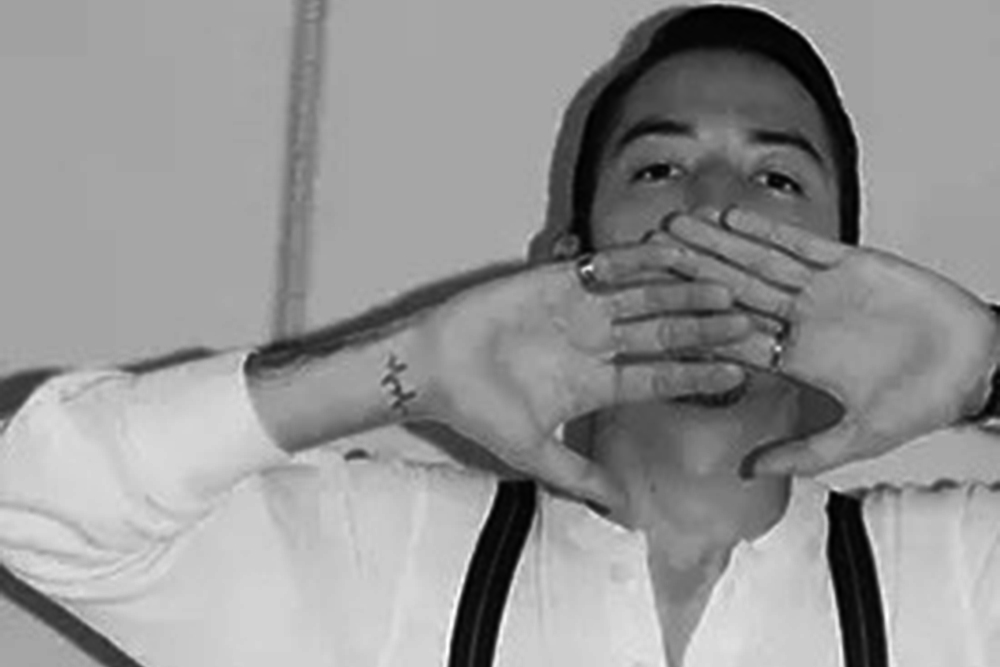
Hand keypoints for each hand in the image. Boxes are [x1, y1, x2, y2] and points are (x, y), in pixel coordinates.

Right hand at [419, 241, 760, 506]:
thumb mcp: (533, 451)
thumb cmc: (479, 410)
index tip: (741, 371)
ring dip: (685, 292)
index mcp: (597, 382)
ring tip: (724, 287)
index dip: (701, 373)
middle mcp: (598, 343)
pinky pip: (608, 266)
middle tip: (751, 323)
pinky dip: (640, 258)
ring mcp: (582, 310)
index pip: (661, 376)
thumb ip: (579, 477)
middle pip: (664, 333)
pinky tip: (675, 252)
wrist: (435, 367)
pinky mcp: (560, 280)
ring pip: (646, 297)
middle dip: (707, 329)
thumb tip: (623, 513)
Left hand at [666, 209, 999, 476]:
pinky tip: (731, 217)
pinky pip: (801, 245)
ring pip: (757, 262)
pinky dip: (768, 232)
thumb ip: (803, 454)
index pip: (729, 338)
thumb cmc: (919, 403)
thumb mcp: (857, 438)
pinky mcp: (850, 264)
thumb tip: (749, 473)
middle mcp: (797, 321)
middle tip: (646, 252)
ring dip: (717, 244)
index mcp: (792, 359)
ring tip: (676, 225)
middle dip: (690, 271)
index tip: (652, 311)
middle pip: (731, 291)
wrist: (973, 366)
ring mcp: (819, 291)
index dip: (691, 323)